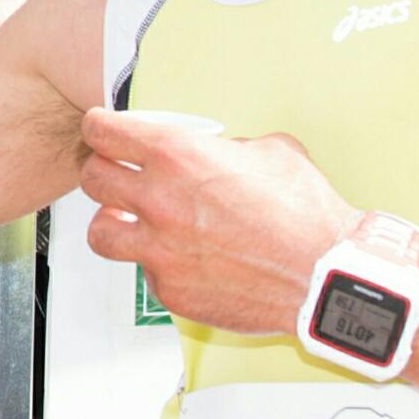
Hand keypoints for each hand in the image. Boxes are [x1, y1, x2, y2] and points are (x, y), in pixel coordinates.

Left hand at [78, 108, 359, 337]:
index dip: (99, 128)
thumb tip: (214, 151)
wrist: (326, 275)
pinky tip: (184, 259)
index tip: (102, 131)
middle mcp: (158, 201)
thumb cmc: (306, 214)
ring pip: (100, 232)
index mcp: (176, 156)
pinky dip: (158, 264)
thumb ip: (226, 147)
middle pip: (91, 179)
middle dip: (103, 172)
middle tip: (119, 175)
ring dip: (113, 222)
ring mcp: (159, 251)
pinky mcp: (170, 290)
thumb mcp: (270, 151)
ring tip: (132, 222)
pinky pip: (145, 272)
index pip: (102, 132)